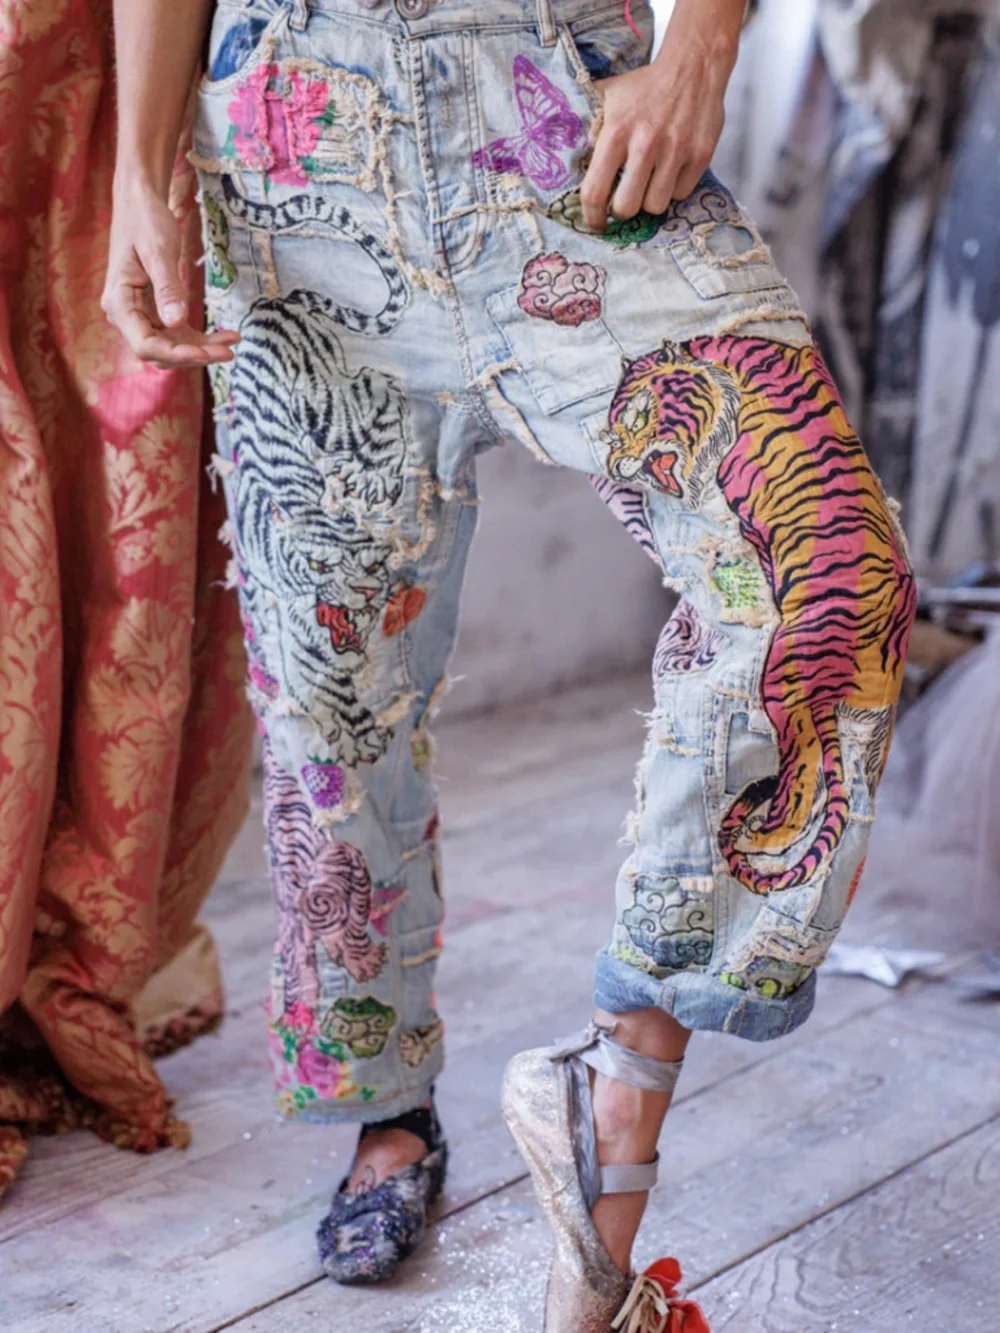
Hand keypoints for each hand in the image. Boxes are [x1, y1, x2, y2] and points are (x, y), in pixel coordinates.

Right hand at [102, 181, 239, 369]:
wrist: (141, 204)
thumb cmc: (146, 221)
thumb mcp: (158, 252)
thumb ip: (167, 287)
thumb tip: (176, 321)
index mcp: (119, 303)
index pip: (145, 345)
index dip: (176, 354)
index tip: (206, 352)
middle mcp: (126, 316)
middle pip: (160, 352)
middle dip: (194, 355)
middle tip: (228, 352)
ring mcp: (141, 316)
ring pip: (172, 346)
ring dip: (202, 349)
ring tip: (233, 342)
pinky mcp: (156, 312)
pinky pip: (179, 334)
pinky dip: (202, 338)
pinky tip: (227, 335)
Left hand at [580, 0, 740, 231]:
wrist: (693, 66)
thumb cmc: (645, 86)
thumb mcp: (609, 96)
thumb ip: (589, 123)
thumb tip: (569, 151)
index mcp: (616, 132)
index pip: (595, 191)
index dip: (592, 216)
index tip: (595, 222)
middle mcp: (645, 144)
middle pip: (627, 207)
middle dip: (623, 209)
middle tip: (625, 199)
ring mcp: (675, 150)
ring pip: (656, 206)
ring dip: (650, 201)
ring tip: (650, 183)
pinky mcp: (700, 155)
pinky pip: (681, 194)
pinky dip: (674, 189)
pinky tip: (671, 172)